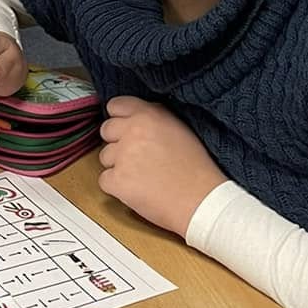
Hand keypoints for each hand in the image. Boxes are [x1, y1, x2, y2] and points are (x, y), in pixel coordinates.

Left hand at [97, 97, 227, 236]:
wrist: (202, 201)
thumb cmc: (196, 169)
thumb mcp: (180, 129)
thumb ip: (154, 117)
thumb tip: (135, 115)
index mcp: (149, 116)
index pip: (115, 106)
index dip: (119, 119)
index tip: (125, 129)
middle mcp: (133, 131)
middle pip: (106, 130)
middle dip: (117, 143)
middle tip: (138, 157)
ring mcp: (123, 156)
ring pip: (105, 157)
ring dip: (118, 166)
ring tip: (144, 175)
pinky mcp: (117, 180)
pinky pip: (104, 180)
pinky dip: (117, 187)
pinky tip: (138, 189)